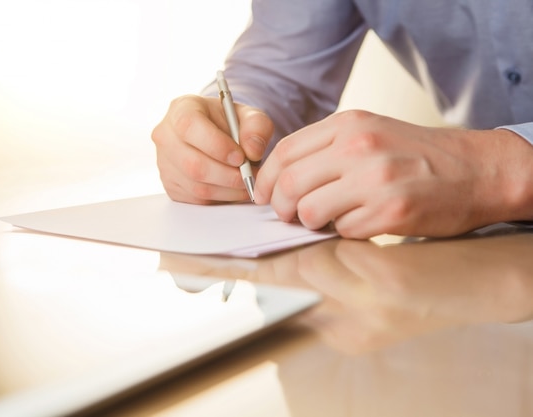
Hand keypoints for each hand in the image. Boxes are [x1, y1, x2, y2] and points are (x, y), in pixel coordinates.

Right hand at [151, 94, 273, 203]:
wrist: (218, 136)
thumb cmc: (231, 123)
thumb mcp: (249, 116)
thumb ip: (257, 127)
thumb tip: (253, 150)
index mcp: (181, 109)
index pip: (190, 127)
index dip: (217, 145)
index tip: (241, 156)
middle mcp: (166, 136)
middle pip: (192, 164)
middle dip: (228, 175)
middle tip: (250, 176)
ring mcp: (164, 163)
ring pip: (196, 185)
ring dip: (228, 189)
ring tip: (247, 182)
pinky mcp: (170, 184)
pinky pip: (196, 198)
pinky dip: (220, 197)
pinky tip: (233, 188)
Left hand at [255, 110, 532, 237]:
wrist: (475, 169)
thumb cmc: (417, 154)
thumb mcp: (369, 132)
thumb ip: (326, 148)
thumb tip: (282, 177)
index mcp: (348, 124)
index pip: (285, 152)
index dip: (266, 179)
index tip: (263, 196)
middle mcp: (358, 147)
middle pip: (290, 184)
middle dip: (281, 207)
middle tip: (288, 215)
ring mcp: (375, 179)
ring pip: (311, 212)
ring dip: (312, 223)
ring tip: (327, 220)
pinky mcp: (390, 211)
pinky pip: (344, 230)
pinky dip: (345, 232)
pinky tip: (361, 222)